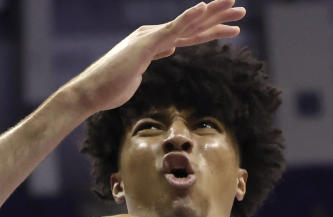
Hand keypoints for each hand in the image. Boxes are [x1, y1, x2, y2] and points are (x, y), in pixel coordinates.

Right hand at [66, 0, 245, 113]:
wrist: (90, 92)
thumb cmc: (110, 87)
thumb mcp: (140, 71)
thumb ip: (153, 58)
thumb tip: (169, 49)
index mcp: (154, 43)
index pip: (189, 35)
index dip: (210, 30)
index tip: (230, 28)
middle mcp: (154, 35)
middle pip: (193, 25)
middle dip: (219, 17)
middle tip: (242, 11)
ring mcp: (150, 37)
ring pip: (188, 23)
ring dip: (213, 14)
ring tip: (235, 6)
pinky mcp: (145, 44)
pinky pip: (172, 29)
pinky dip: (188, 18)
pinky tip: (203, 9)